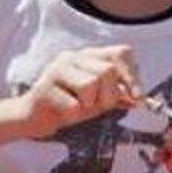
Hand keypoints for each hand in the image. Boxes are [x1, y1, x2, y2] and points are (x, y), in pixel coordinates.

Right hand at [16, 47, 143, 136]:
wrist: (32, 119)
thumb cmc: (67, 107)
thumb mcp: (98, 100)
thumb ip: (117, 95)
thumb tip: (139, 97)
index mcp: (88, 56)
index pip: (121, 53)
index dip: (133, 75)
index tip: (136, 97)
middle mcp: (72, 56)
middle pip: (108, 71)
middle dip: (109, 96)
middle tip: (97, 106)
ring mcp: (56, 69)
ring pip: (91, 83)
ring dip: (90, 104)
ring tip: (77, 107)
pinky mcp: (44, 87)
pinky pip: (74, 104)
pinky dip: (73, 115)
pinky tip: (62, 113)